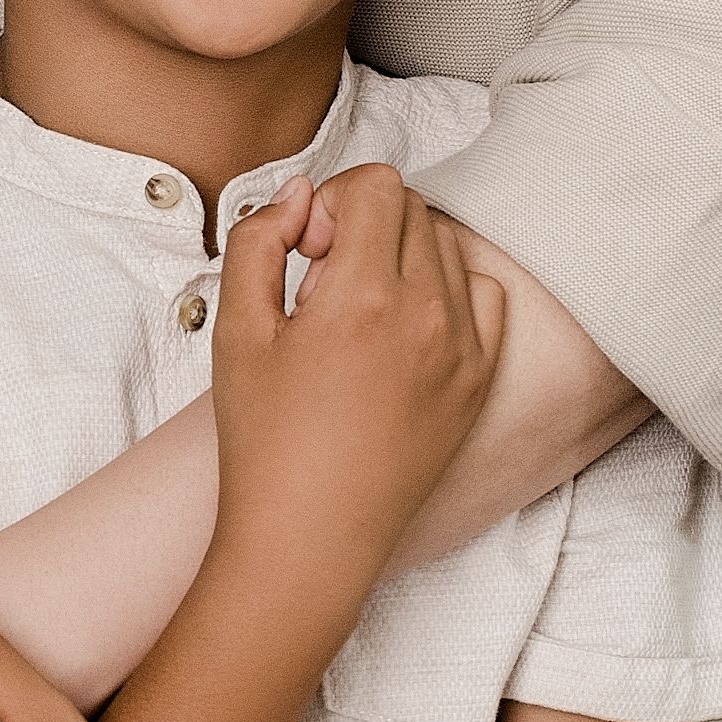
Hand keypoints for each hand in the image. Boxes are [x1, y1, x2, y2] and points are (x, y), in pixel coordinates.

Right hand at [208, 166, 505, 625]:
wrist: (311, 537)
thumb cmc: (265, 441)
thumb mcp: (235, 330)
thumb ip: (260, 240)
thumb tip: (300, 196)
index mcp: (362, 296)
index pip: (377, 184)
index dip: (331, 202)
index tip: (306, 254)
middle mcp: (426, 314)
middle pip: (413, 207)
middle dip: (364, 225)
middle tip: (323, 285)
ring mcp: (463, 347)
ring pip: (446, 246)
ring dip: (402, 256)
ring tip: (360, 316)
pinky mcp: (480, 378)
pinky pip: (485, 293)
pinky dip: (448, 291)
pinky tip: (404, 328)